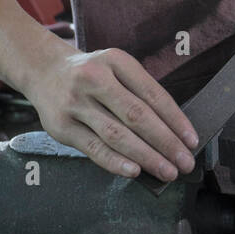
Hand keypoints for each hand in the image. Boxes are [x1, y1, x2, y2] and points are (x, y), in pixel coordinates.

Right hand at [27, 44, 199, 181]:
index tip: (191, 140)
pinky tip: (135, 172)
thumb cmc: (90, 73)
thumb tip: (171, 132)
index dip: (175, 119)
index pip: (152, 93)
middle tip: (184, 162)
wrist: (43, 70)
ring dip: (146, 156)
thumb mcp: (115, 67)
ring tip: (166, 171)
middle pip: (137, 115)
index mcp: (115, 61)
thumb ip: (138, 92)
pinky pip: (94, 148)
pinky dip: (116, 162)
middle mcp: (94, 79)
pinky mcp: (61, 126)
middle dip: (165, 142)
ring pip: (117, 135)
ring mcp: (76, 103)